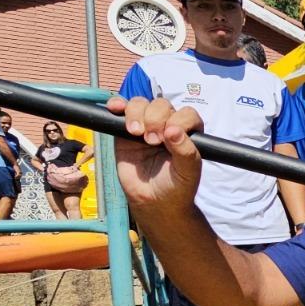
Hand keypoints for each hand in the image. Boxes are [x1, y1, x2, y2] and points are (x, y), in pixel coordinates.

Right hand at [106, 96, 203, 211]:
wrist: (154, 201)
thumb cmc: (177, 186)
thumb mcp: (188, 172)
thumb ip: (186, 152)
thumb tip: (173, 130)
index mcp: (188, 132)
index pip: (186, 114)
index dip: (177, 120)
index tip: (167, 137)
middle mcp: (168, 124)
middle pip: (160, 105)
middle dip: (155, 118)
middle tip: (151, 141)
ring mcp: (146, 125)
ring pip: (141, 104)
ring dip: (137, 113)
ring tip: (136, 133)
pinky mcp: (125, 131)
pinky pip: (121, 110)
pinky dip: (117, 105)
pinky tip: (116, 108)